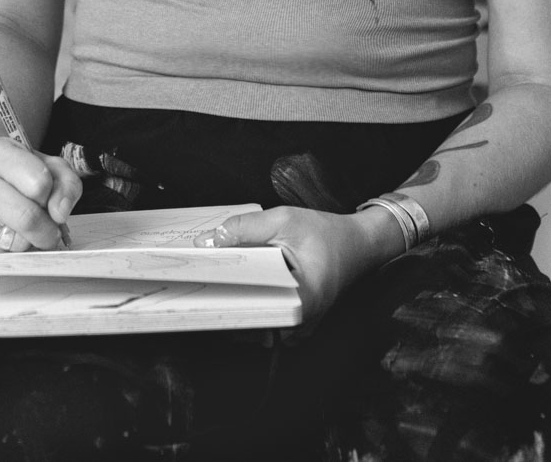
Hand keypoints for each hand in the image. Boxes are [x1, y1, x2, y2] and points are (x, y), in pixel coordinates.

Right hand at [0, 137, 81, 252]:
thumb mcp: (50, 167)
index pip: (39, 183)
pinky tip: (8, 236)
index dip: (50, 196)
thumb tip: (59, 214)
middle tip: (50, 231)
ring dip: (29, 242)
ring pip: (12, 242)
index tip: (47, 198)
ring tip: (26, 230)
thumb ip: (66, 185)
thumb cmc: (20, 173)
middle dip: (47, 231)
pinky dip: (10, 252)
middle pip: (26, 217)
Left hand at [194, 205, 402, 323]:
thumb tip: (206, 242)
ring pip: (249, 320)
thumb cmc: (327, 233)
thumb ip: (245, 229)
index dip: (218, 294)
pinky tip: (228, 283)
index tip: (193, 283)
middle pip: (244, 317)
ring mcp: (293, 330)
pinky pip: (258, 317)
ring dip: (229, 300)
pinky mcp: (288, 324)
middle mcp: (296, 326)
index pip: (247, 307)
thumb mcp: (285, 220)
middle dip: (218, 296)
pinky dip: (243, 300)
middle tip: (192, 280)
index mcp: (299, 303)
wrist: (358, 245)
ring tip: (204, 281)